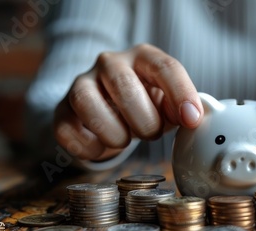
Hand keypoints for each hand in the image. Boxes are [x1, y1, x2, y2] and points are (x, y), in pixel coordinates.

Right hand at [54, 44, 202, 160]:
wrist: (108, 108)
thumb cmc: (146, 103)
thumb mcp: (169, 103)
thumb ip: (183, 108)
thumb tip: (193, 118)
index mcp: (143, 57)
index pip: (165, 67)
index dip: (181, 94)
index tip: (191, 120)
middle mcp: (110, 63)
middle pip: (125, 87)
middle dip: (145, 121)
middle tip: (151, 134)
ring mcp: (82, 83)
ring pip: (87, 102)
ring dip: (114, 133)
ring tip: (126, 140)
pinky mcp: (62, 109)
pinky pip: (67, 129)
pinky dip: (89, 147)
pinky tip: (102, 147)